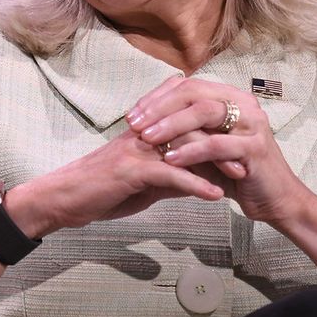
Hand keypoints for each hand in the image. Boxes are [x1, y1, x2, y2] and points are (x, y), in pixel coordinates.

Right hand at [8, 128, 223, 237]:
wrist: (66, 198)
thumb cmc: (102, 189)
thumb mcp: (144, 181)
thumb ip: (172, 174)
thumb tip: (202, 179)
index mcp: (148, 130)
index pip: (189, 119)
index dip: (218, 128)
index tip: (243, 141)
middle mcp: (145, 133)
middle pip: (194, 127)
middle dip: (224, 140)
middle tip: (251, 154)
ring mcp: (138, 149)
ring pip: (186, 147)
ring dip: (216, 161)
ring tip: (241, 175)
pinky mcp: (132, 170)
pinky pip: (171, 175)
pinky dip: (196, 185)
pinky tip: (215, 195)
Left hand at [125, 76, 312, 224]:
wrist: (276, 201)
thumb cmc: (237, 174)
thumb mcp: (207, 148)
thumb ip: (185, 132)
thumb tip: (145, 123)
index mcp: (231, 97)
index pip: (188, 86)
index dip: (157, 97)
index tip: (132, 114)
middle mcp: (244, 103)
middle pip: (193, 92)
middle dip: (159, 107)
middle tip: (134, 124)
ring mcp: (252, 123)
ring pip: (204, 113)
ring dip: (170, 125)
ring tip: (146, 139)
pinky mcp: (255, 147)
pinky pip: (215, 144)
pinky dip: (189, 151)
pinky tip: (169, 159)